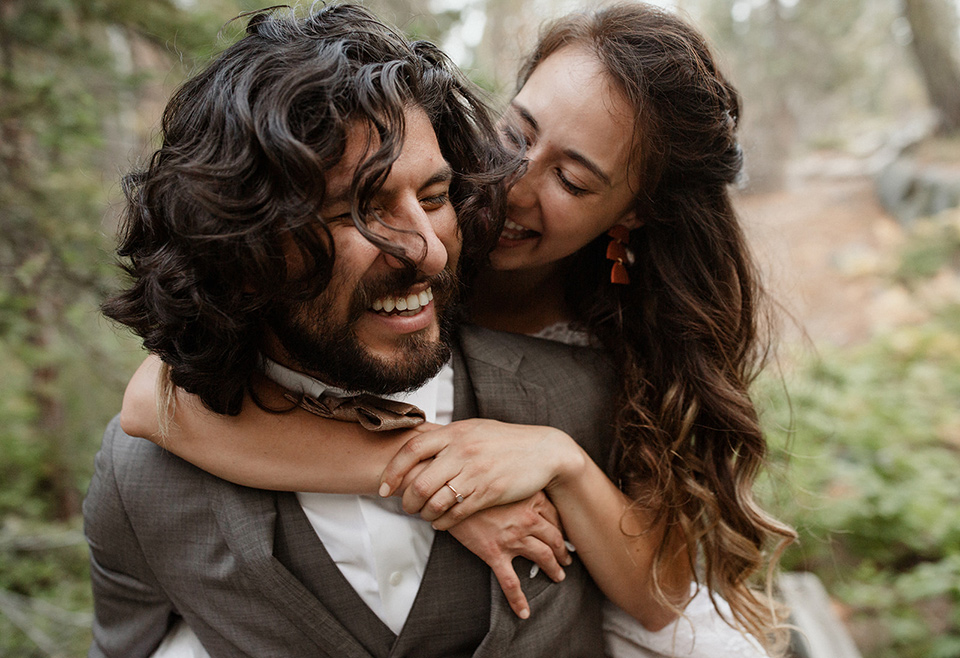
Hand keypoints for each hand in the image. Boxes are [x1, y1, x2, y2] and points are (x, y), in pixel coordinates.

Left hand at [378, 418, 585, 529]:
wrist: (543, 451)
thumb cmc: (506, 441)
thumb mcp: (474, 429)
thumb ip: (448, 438)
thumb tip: (418, 443)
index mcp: (455, 432)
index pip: (411, 450)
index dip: (392, 471)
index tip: (384, 487)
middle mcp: (462, 451)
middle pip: (420, 481)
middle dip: (408, 500)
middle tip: (407, 506)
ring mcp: (476, 472)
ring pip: (436, 500)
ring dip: (424, 513)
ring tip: (424, 515)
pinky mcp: (489, 492)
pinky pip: (456, 513)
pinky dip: (443, 522)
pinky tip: (441, 522)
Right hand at [447, 491, 571, 618]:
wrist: (450, 493)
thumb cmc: (478, 483)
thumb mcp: (505, 481)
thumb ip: (523, 488)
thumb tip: (536, 498)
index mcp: (531, 499)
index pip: (556, 518)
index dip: (563, 529)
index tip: (565, 536)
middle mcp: (526, 520)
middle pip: (555, 539)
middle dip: (563, 551)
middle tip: (567, 559)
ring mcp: (512, 538)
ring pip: (543, 558)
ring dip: (554, 569)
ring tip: (558, 576)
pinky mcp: (494, 553)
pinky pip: (510, 582)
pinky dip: (518, 599)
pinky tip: (524, 612)